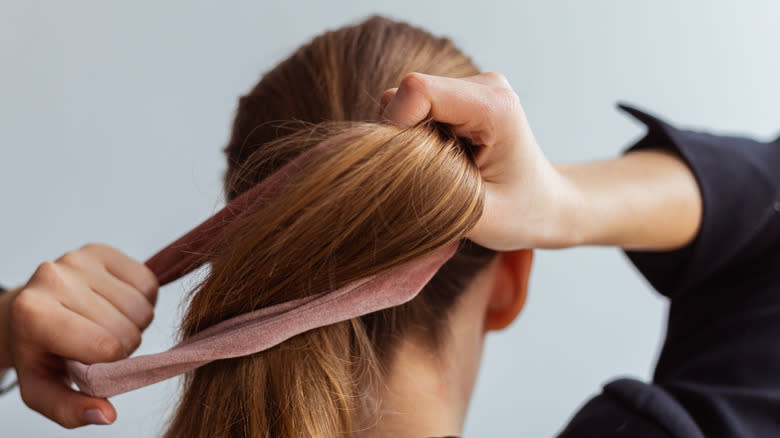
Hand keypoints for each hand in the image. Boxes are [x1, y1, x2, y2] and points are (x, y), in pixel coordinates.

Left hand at [3, 243, 157, 427]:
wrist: (29, 313)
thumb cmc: (41, 354)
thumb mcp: (44, 391)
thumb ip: (71, 409)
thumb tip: (107, 415)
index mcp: (33, 314)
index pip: (106, 346)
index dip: (110, 364)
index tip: (91, 364)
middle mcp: (53, 277)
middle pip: (127, 328)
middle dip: (123, 345)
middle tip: (99, 346)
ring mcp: (78, 259)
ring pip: (142, 307)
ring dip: (134, 324)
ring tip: (108, 326)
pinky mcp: (100, 250)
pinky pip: (148, 282)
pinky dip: (143, 300)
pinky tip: (118, 306)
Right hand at [381, 72, 581, 249]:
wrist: (548, 205)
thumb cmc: (521, 214)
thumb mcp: (476, 215)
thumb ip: (429, 190)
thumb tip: (380, 170)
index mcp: (496, 108)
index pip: (417, 91)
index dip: (395, 126)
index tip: (403, 168)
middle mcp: (485, 86)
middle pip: (407, 95)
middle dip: (400, 138)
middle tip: (426, 177)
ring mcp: (472, 87)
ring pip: (406, 102)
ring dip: (408, 141)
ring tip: (439, 171)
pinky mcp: (460, 96)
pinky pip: (414, 109)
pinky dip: (415, 139)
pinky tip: (441, 161)